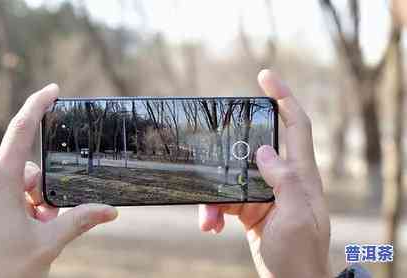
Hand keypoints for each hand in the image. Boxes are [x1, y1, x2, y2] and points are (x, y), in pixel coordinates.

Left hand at [0, 84, 117, 277]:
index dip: (38, 105)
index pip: (21, 130)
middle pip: (26, 168)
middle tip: (48, 218)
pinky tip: (20, 227)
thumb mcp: (48, 243)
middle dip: (44, 190)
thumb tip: (110, 211)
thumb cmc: (2, 272)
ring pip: (13, 181)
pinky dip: (15, 204)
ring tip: (34, 228)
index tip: (52, 91)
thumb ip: (81, 219)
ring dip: (31, 200)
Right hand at [199, 70, 330, 277]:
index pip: (296, 125)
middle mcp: (280, 178)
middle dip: (230, 144)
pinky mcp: (248, 208)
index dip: (284, 97)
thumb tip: (265, 150)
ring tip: (206, 220)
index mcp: (299, 174)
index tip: (265, 77)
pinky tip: (208, 226)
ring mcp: (262, 193)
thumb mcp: (297, 217)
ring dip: (212, 196)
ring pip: (230, 177)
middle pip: (252, 146)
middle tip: (209, 141)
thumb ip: (285, 181)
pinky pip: (223, 200)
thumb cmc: (301, 252)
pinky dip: (211, 212)